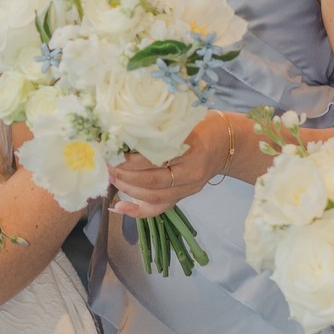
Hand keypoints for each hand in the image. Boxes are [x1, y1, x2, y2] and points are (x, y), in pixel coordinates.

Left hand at [109, 113, 228, 218]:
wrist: (226, 143)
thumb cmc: (200, 126)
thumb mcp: (182, 122)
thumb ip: (158, 131)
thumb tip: (123, 135)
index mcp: (190, 150)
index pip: (154, 160)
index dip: (130, 160)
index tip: (112, 152)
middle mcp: (191, 172)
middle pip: (152, 181)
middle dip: (124, 175)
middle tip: (107, 166)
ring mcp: (189, 188)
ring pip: (154, 196)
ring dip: (127, 189)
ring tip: (112, 179)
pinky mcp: (185, 196)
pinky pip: (159, 208)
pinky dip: (137, 211)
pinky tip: (118, 207)